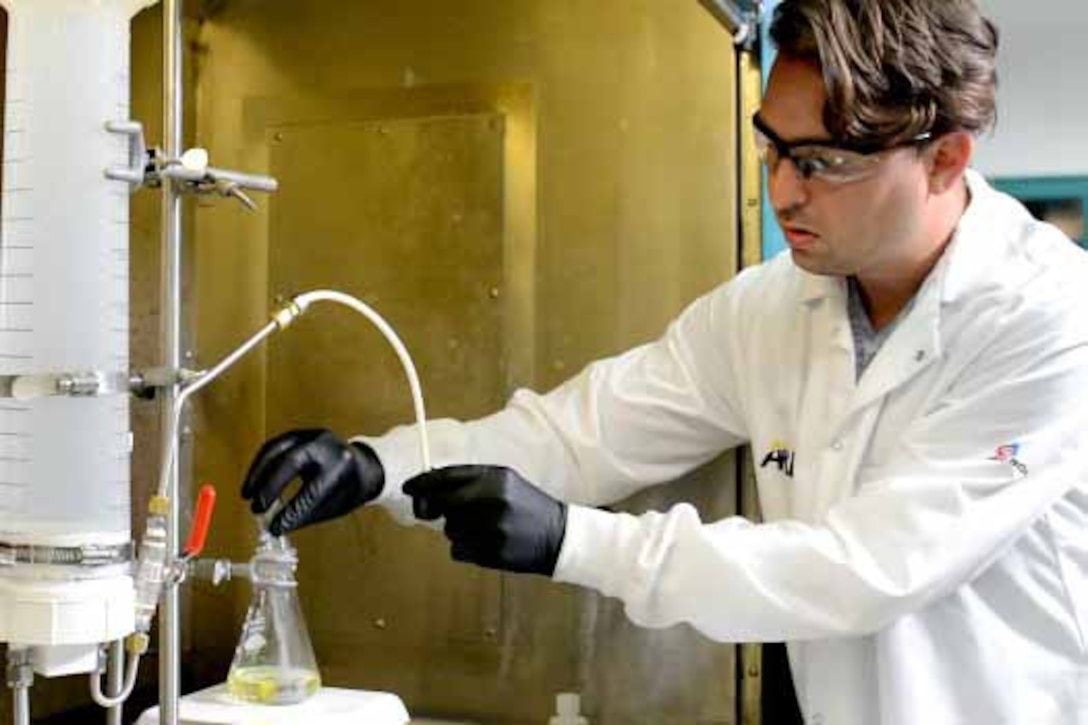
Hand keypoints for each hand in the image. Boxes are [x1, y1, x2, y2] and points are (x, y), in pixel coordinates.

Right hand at [240, 429, 383, 535]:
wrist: (363, 465)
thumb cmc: (348, 489)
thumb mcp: (333, 507)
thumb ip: (304, 515)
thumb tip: (273, 527)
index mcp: (342, 466)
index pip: (314, 490)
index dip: (292, 510)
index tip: (276, 527)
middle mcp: (327, 446)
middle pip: (292, 462)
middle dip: (270, 486)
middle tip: (256, 508)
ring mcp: (311, 435)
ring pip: (277, 450)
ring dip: (258, 473)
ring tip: (247, 495)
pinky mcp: (299, 434)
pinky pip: (274, 447)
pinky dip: (261, 464)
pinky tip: (253, 482)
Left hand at [403, 465, 566, 575]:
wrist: (558, 536)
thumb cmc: (526, 505)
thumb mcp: (505, 482)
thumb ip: (471, 480)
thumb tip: (429, 485)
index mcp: (497, 478)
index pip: (448, 477)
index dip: (423, 483)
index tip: (408, 488)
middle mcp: (494, 501)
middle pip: (444, 503)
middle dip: (435, 508)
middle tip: (434, 511)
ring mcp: (493, 529)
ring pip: (449, 529)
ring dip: (456, 530)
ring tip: (481, 528)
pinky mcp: (492, 553)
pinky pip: (457, 550)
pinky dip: (464, 548)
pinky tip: (484, 543)